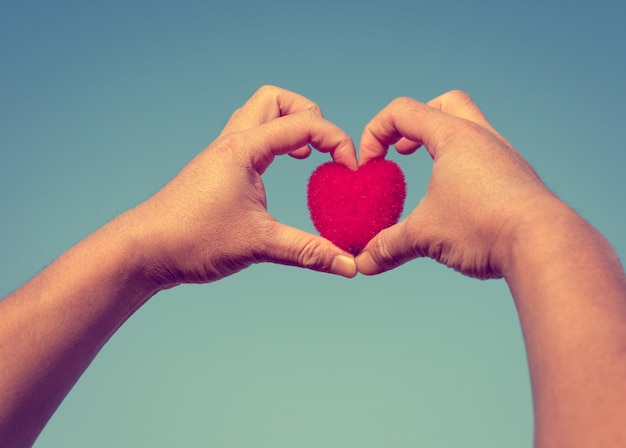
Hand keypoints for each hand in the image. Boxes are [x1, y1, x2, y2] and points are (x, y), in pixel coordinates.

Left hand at [126, 85, 357, 285]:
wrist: (144, 251)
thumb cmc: (191, 240)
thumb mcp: (258, 245)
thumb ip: (308, 252)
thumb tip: (348, 266)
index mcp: (244, 148)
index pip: (303, 124)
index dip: (337, 141)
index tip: (350, 170)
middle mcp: (232, 142)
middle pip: (276, 99)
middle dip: (308, 114)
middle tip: (322, 148)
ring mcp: (222, 153)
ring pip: (259, 115)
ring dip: (288, 126)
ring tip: (305, 156)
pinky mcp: (217, 169)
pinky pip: (251, 138)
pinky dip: (273, 144)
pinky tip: (279, 171)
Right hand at [355, 90, 554, 278]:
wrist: (543, 244)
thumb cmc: (483, 226)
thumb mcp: (424, 235)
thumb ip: (388, 246)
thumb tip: (363, 263)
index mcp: (454, 137)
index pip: (403, 112)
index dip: (375, 133)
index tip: (370, 166)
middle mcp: (483, 138)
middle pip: (447, 104)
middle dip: (418, 122)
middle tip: (403, 149)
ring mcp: (505, 158)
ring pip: (472, 132)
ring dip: (444, 149)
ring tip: (430, 179)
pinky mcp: (518, 180)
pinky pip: (488, 160)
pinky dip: (465, 171)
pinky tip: (459, 203)